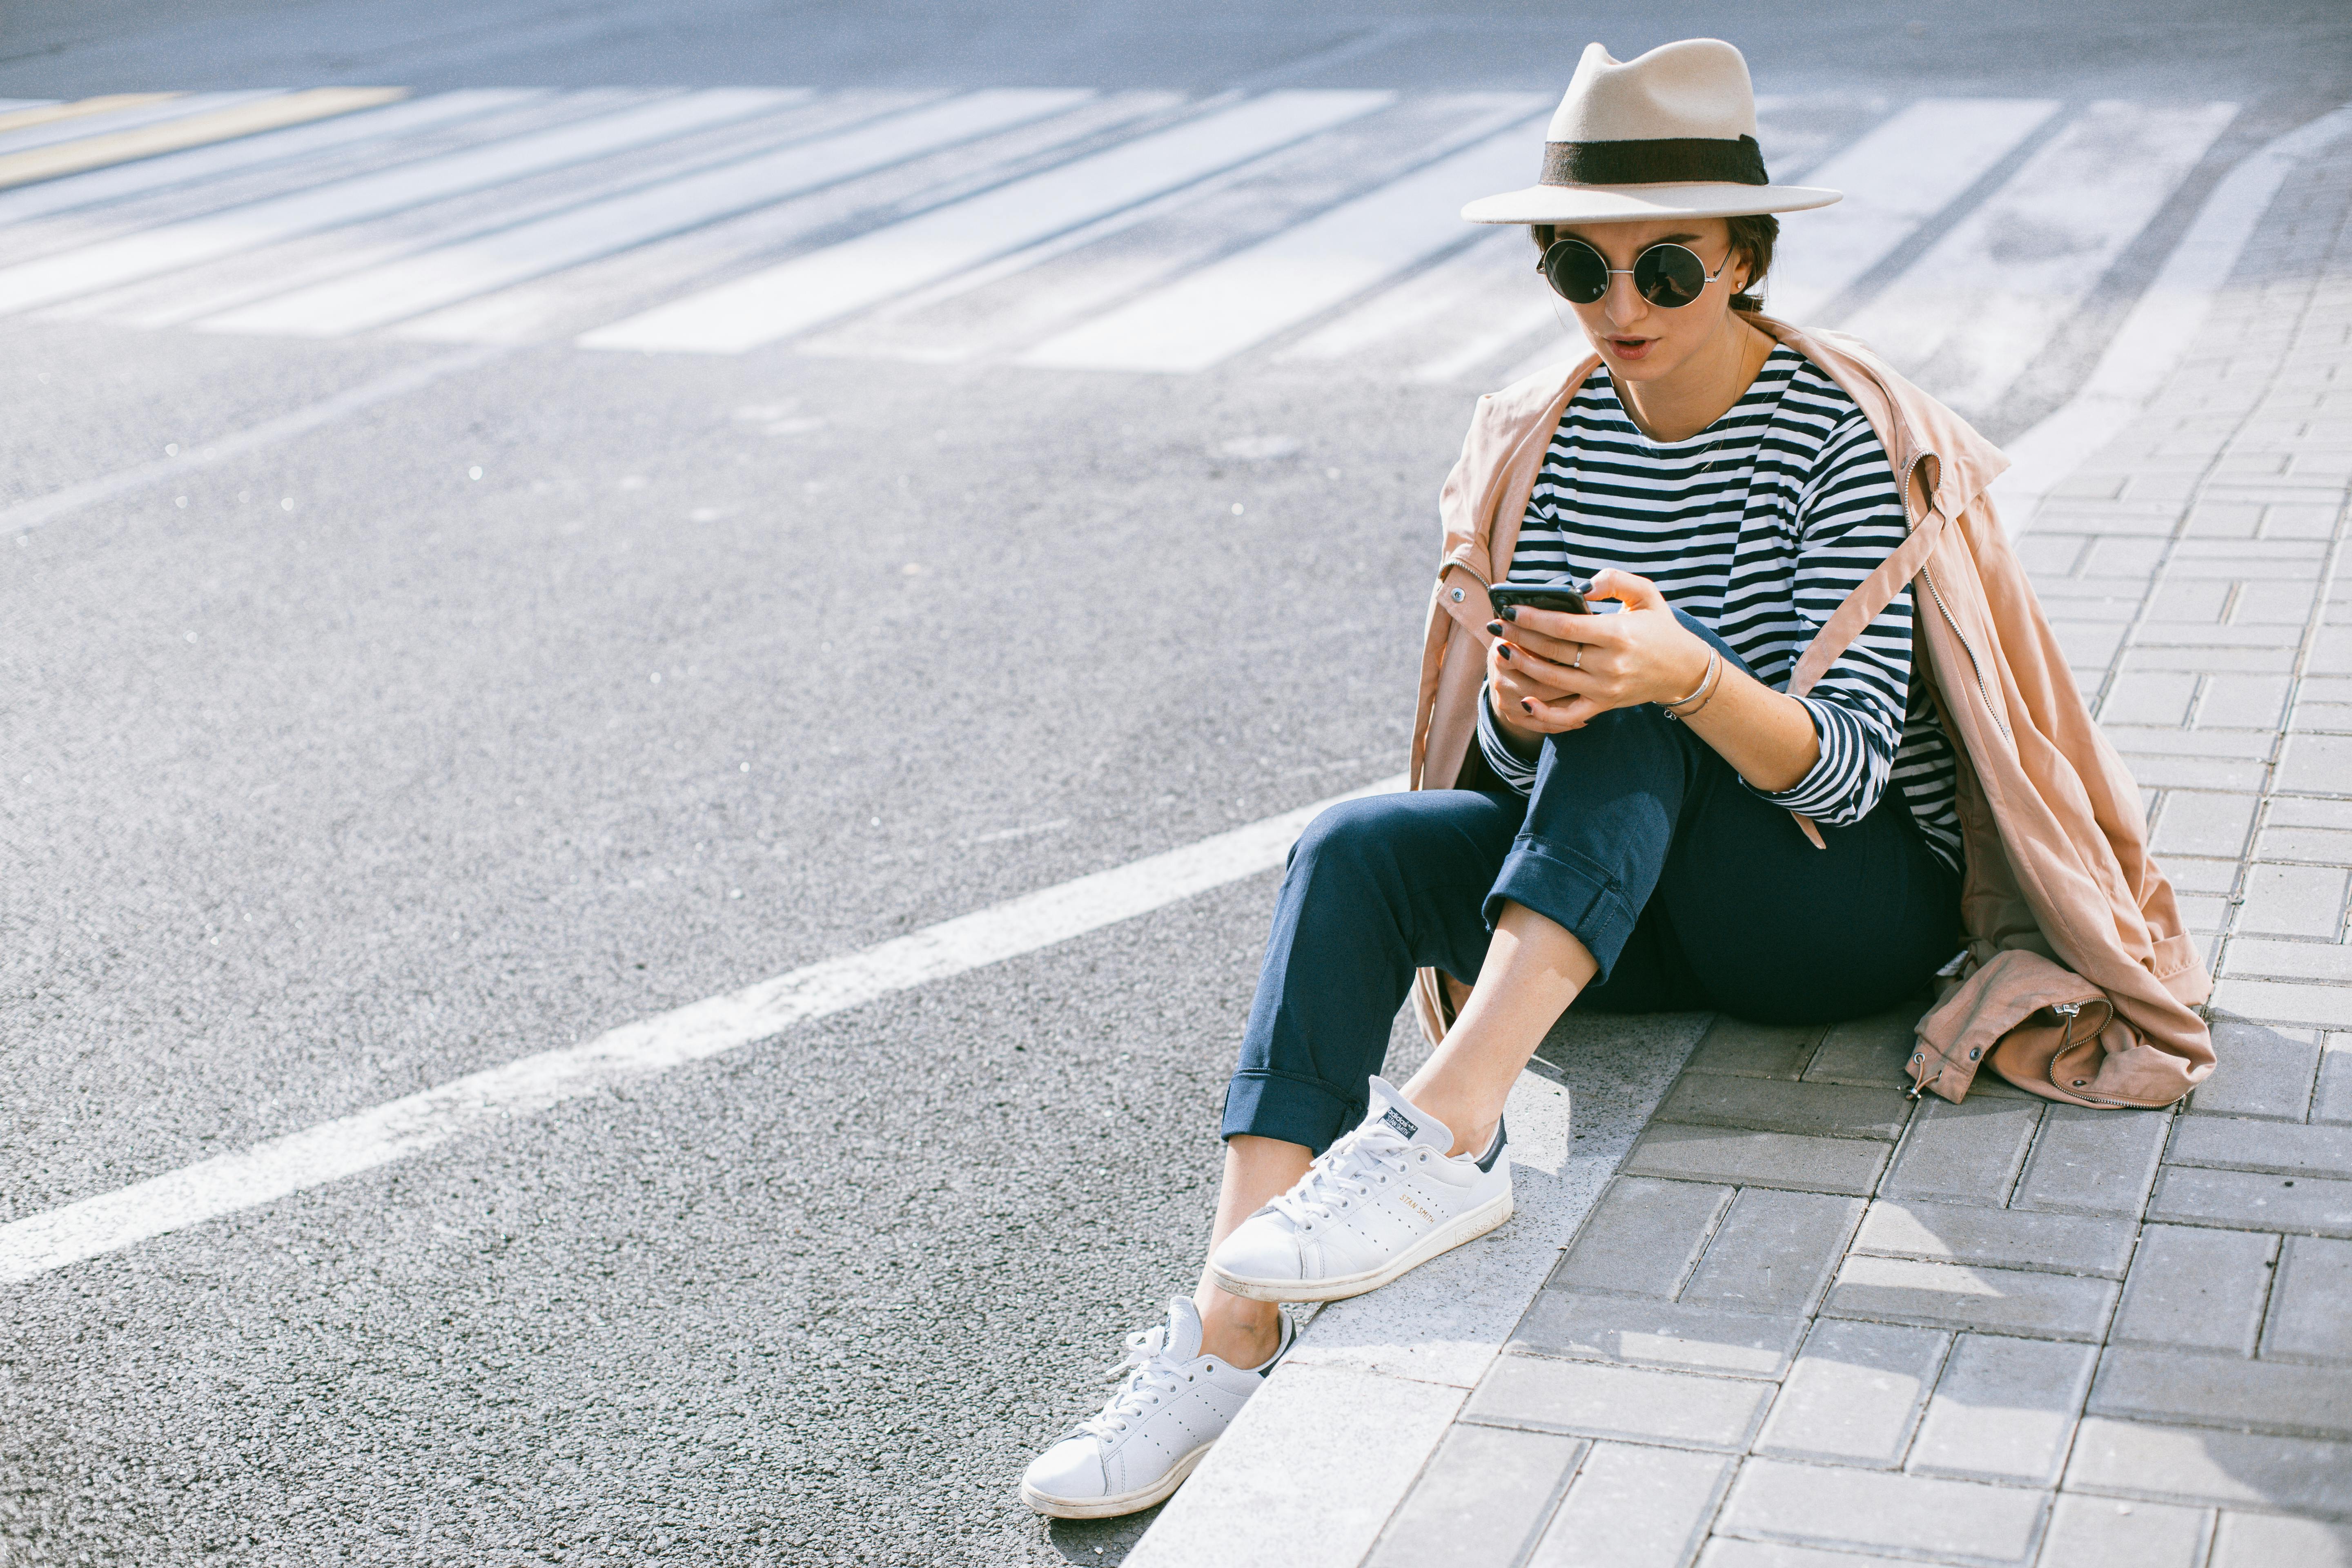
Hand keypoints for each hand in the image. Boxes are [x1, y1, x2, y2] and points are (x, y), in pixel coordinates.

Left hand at [1486, 570, 1712, 732]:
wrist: (1684, 670)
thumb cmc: (1660, 628)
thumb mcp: (1646, 594)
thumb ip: (1614, 580)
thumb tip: (1580, 587)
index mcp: (1618, 633)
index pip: (1565, 626)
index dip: (1533, 618)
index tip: (1510, 609)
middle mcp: (1610, 664)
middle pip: (1553, 652)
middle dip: (1520, 637)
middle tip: (1496, 624)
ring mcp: (1605, 689)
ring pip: (1553, 681)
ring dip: (1523, 666)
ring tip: (1502, 650)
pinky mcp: (1604, 705)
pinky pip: (1568, 715)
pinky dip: (1544, 712)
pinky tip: (1525, 700)